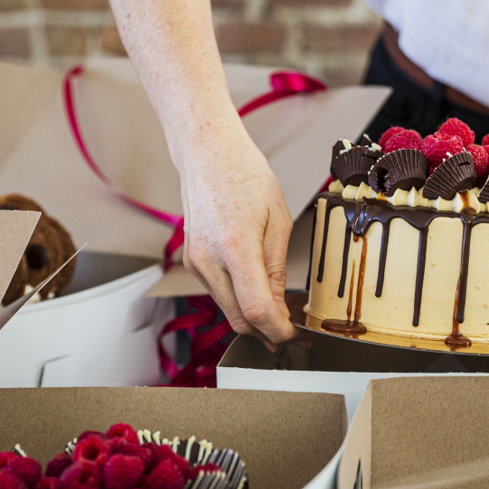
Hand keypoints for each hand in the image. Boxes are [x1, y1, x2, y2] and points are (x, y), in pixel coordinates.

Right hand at [179, 124, 295, 349]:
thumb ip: (277, 270)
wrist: (208, 154)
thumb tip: (280, 308)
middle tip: (293, 333)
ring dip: (253, 319)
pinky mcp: (192, 262)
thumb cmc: (246, 177)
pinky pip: (219, 294)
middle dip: (267, 333)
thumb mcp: (279, 222)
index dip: (279, 331)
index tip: (296, 334)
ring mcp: (196, 264)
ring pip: (227, 310)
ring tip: (280, 314)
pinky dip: (239, 301)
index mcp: (235, 247)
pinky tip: (257, 293)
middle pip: (239, 320)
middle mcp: (209, 261)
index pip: (257, 310)